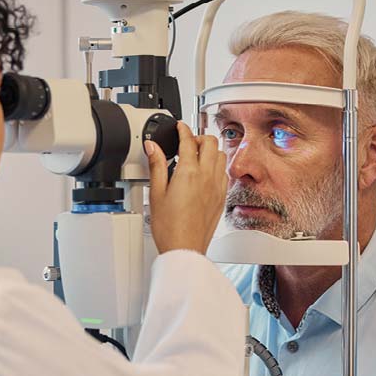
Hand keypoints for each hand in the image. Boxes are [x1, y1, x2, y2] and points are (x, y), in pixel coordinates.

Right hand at [146, 122, 227, 254]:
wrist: (184, 248)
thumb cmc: (169, 227)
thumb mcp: (155, 193)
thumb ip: (156, 165)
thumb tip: (152, 147)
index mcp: (189, 173)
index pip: (188, 140)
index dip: (183, 129)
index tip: (179, 127)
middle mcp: (207, 177)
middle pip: (211, 142)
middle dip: (199, 136)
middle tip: (188, 141)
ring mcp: (217, 187)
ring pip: (221, 155)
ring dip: (210, 150)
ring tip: (197, 155)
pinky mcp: (221, 197)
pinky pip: (224, 172)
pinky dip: (216, 165)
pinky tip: (205, 173)